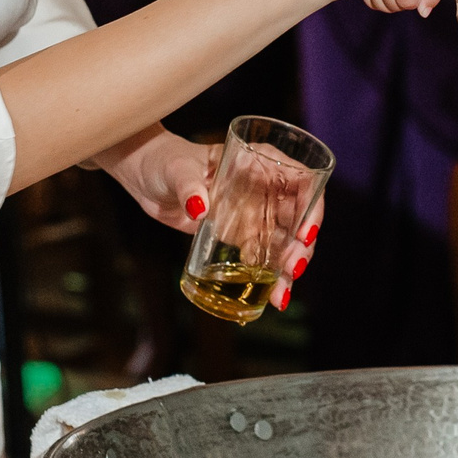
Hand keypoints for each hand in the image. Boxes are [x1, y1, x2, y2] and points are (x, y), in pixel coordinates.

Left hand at [98, 129, 324, 310]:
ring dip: (289, 268)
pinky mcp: (240, 232)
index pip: (301, 181)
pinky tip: (271, 296)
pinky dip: (270, 276)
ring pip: (285, 241)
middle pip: (299, 217)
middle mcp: (265, 187)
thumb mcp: (178, 170)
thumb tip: (200, 207)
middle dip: (301, 247)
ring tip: (282, 295)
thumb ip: (189, 186)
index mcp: (260, 161)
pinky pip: (263, 255)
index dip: (311, 208)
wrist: (146, 177)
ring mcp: (255, 211)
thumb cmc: (164, 161)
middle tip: (293, 270)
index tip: (304, 234)